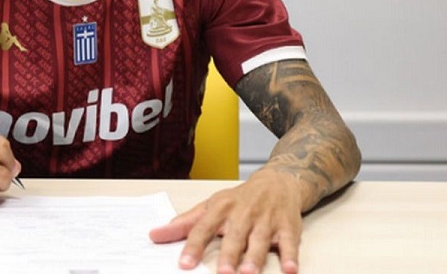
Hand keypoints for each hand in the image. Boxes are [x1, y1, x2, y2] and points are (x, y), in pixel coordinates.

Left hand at [149, 169, 303, 273]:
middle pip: (234, 236)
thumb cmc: (239, 199)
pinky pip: (290, 244)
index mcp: (220, 208)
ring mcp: (266, 220)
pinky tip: (290, 270)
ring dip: (255, 258)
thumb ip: (184, 223)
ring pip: (260, 241)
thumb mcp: (210, 206)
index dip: (193, 246)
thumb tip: (155, 235)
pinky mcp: (288, 227)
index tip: (184, 263)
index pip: (203, 228)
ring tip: (248, 273)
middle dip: (229, 255)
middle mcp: (243, 213)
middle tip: (222, 273)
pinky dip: (290, 257)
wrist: (277, 181)